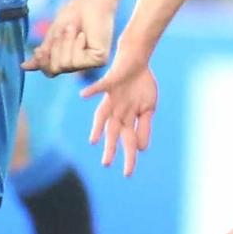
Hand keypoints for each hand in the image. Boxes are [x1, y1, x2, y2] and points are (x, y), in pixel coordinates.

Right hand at [23, 0, 118, 74]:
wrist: (87, 2)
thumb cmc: (72, 16)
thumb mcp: (52, 36)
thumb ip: (42, 53)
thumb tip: (24, 67)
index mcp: (69, 61)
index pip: (50, 72)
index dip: (42, 62)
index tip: (38, 49)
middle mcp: (81, 65)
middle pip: (55, 69)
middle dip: (54, 48)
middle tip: (63, 30)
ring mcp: (91, 63)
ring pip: (65, 65)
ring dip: (65, 43)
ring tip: (73, 28)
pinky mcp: (100, 60)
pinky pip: (77, 61)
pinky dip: (74, 44)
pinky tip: (82, 35)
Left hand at [82, 54, 157, 176]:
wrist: (137, 59)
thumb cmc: (141, 84)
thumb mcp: (148, 109)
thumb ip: (144, 128)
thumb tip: (140, 148)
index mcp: (127, 118)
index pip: (128, 140)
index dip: (128, 156)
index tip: (128, 174)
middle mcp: (117, 110)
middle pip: (113, 131)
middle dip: (111, 148)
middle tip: (106, 165)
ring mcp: (112, 97)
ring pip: (104, 115)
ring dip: (98, 127)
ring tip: (93, 141)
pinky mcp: (110, 82)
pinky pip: (100, 87)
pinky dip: (92, 90)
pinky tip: (84, 95)